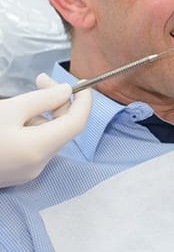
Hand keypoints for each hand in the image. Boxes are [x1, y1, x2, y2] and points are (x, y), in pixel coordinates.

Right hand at [0, 73, 91, 187]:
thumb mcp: (10, 109)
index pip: (77, 123)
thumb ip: (43, 99)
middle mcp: (39, 164)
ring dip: (44, 112)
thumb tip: (68, 91)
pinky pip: (36, 144)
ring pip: (49, 135)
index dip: (85, 101)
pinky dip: (34, 126)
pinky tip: (17, 115)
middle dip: (58, 101)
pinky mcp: (18, 172)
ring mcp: (28, 171)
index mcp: (39, 149)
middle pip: (63, 128)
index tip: (83, 83)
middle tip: (41, 79)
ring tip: (23, 97)